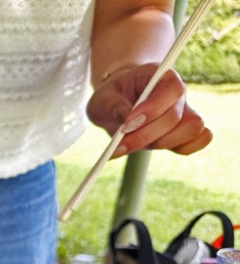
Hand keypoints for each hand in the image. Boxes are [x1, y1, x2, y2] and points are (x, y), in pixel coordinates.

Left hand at [87, 64, 211, 157]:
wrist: (118, 102)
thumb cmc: (111, 97)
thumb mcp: (102, 97)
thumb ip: (112, 104)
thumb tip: (126, 117)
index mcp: (162, 76)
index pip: (172, 90)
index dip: (152, 109)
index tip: (127, 124)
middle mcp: (178, 94)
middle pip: (175, 116)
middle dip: (146, 134)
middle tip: (120, 144)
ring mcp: (184, 113)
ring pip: (191, 129)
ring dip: (161, 143)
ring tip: (133, 145)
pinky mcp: (183, 132)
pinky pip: (199, 140)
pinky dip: (184, 148)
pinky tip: (155, 148)